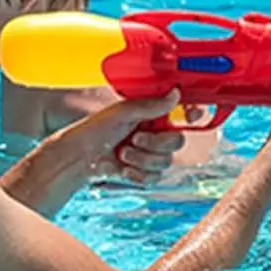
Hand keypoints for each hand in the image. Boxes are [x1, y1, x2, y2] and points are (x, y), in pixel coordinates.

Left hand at [68, 92, 187, 178]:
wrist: (78, 158)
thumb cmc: (94, 130)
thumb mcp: (123, 112)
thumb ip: (152, 105)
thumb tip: (175, 93)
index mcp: (152, 115)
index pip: (182, 113)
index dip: (191, 114)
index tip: (190, 116)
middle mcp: (155, 134)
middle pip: (177, 141)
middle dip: (155, 143)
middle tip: (135, 138)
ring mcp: (150, 154)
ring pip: (166, 161)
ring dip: (142, 159)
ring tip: (123, 153)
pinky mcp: (144, 173)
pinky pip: (155, 177)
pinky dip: (138, 174)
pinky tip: (123, 168)